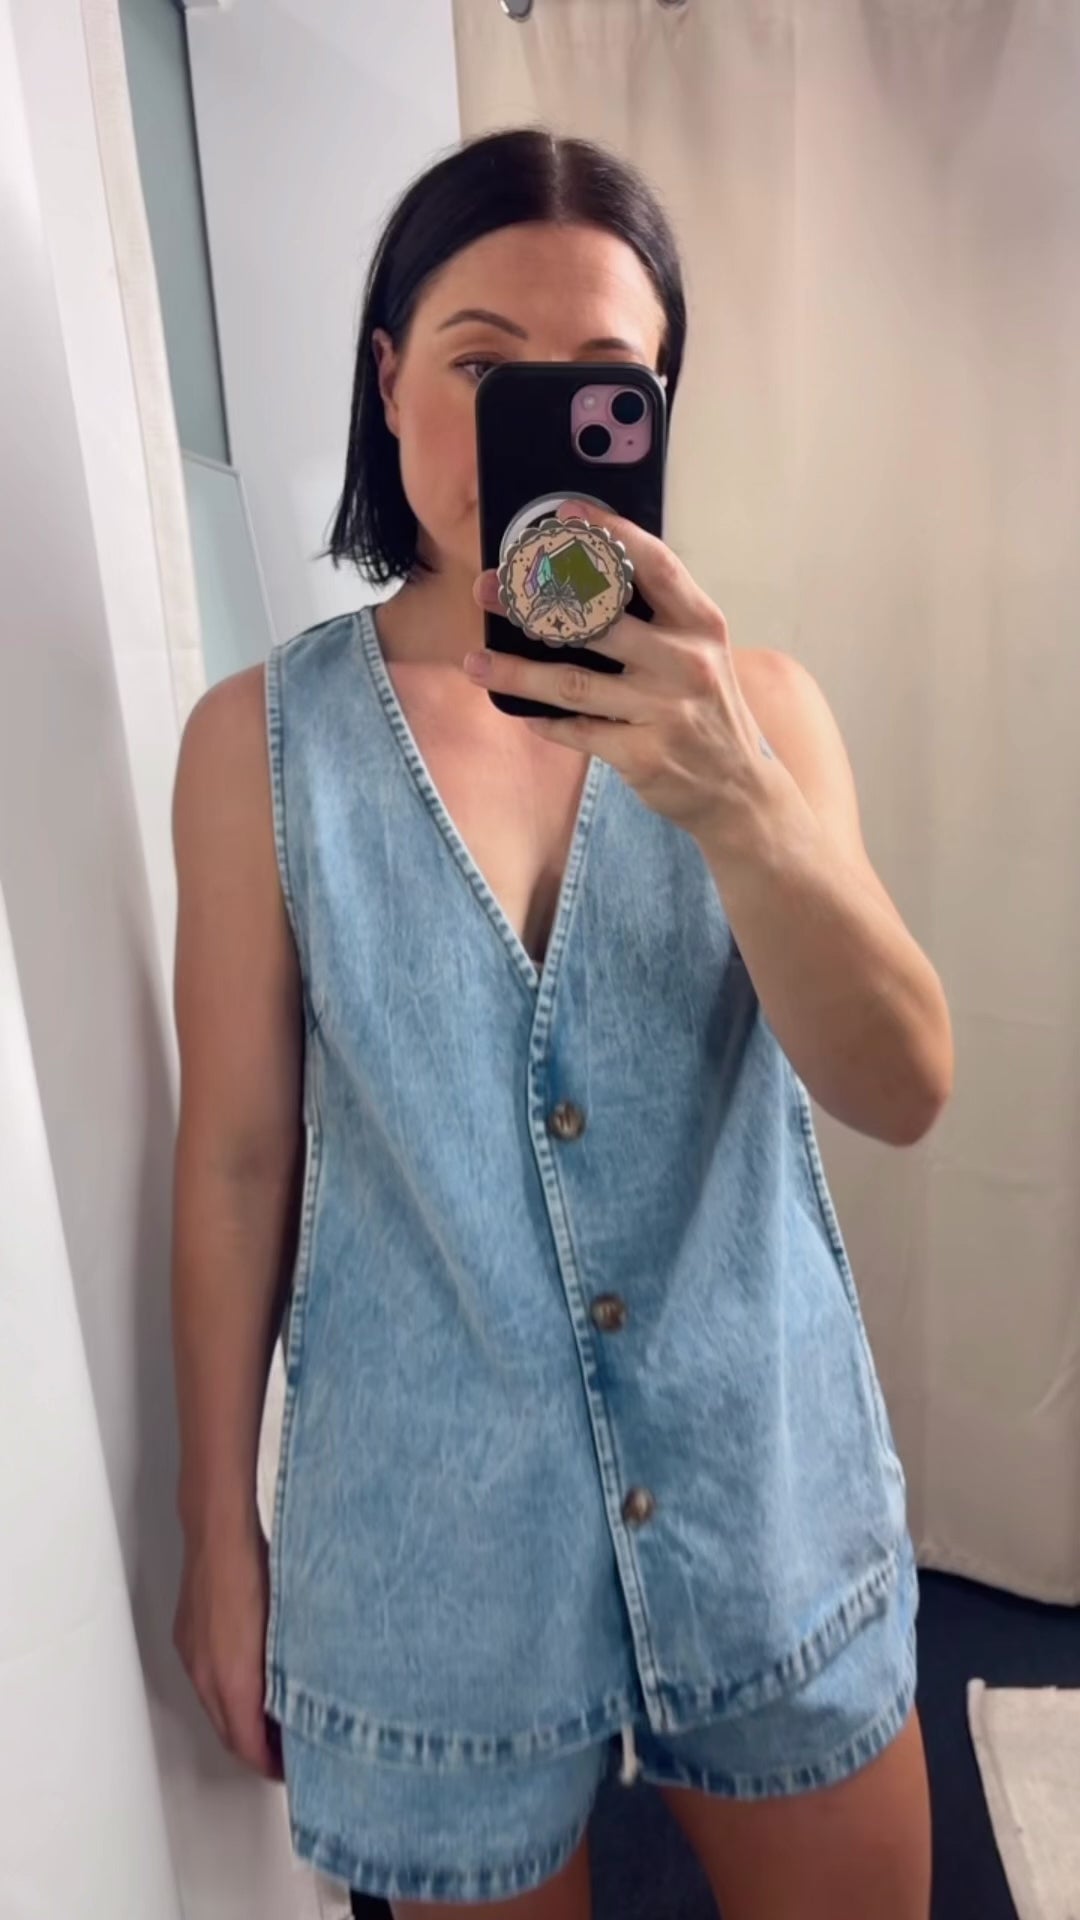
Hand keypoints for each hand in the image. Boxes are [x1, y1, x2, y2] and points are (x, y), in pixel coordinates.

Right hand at [173, 1520, 283, 1780]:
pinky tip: (252, 1681)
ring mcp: (193, 1655)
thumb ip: (295, 1671)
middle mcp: (206, 1673)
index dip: (271, 1765)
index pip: (247, 1746)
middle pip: (229, 1734)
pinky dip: (227, 1695)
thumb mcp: (289, 1626)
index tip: (294, 1769)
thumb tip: (313, 1698)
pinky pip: (206, 1682)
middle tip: (289, 1752)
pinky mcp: (189, 1638)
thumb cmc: (256, 1568)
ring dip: (241, 1723)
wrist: (220, 1530)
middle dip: (257, 1751)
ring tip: (274, 1720)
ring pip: (216, 1708)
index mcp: (232, 1677)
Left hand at [467, 500, 768, 845]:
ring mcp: (664, 710)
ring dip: (516, 671)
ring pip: (572, 682)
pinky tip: (521, 712)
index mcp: (700, 624)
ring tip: (475, 662)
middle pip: (597, 619)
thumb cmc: (708, 709)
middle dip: (531, 601)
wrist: (739, 788)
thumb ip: (657, 617)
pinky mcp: (643, 755)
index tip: (564, 516)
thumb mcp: (701, 652)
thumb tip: (582, 579)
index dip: (608, 535)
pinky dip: (545, 721)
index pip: (654, 565)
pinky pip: (578, 731)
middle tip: (485, 589)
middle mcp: (684, 661)